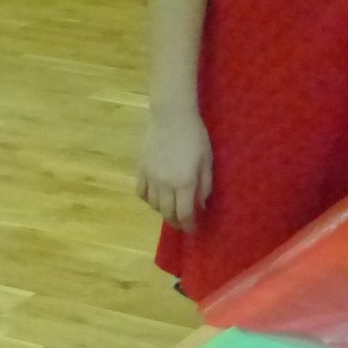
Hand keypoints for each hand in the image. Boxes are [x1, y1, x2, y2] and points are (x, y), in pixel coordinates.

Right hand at [137, 110, 212, 231]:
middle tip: (184, 223)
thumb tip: (201, 206)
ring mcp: (150, 178)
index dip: (190, 225)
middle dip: (177, 222)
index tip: (194, 230)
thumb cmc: (196, 137)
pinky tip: (156, 198)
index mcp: (185, 183)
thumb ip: (205, 185)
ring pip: (154, 205)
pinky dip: (149, 200)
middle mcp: (165, 185)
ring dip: (164, 212)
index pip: (185, 214)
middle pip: (168, 213)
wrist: (172, 117)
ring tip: (172, 210)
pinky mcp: (140, 170)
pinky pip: (141, 193)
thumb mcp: (207, 161)